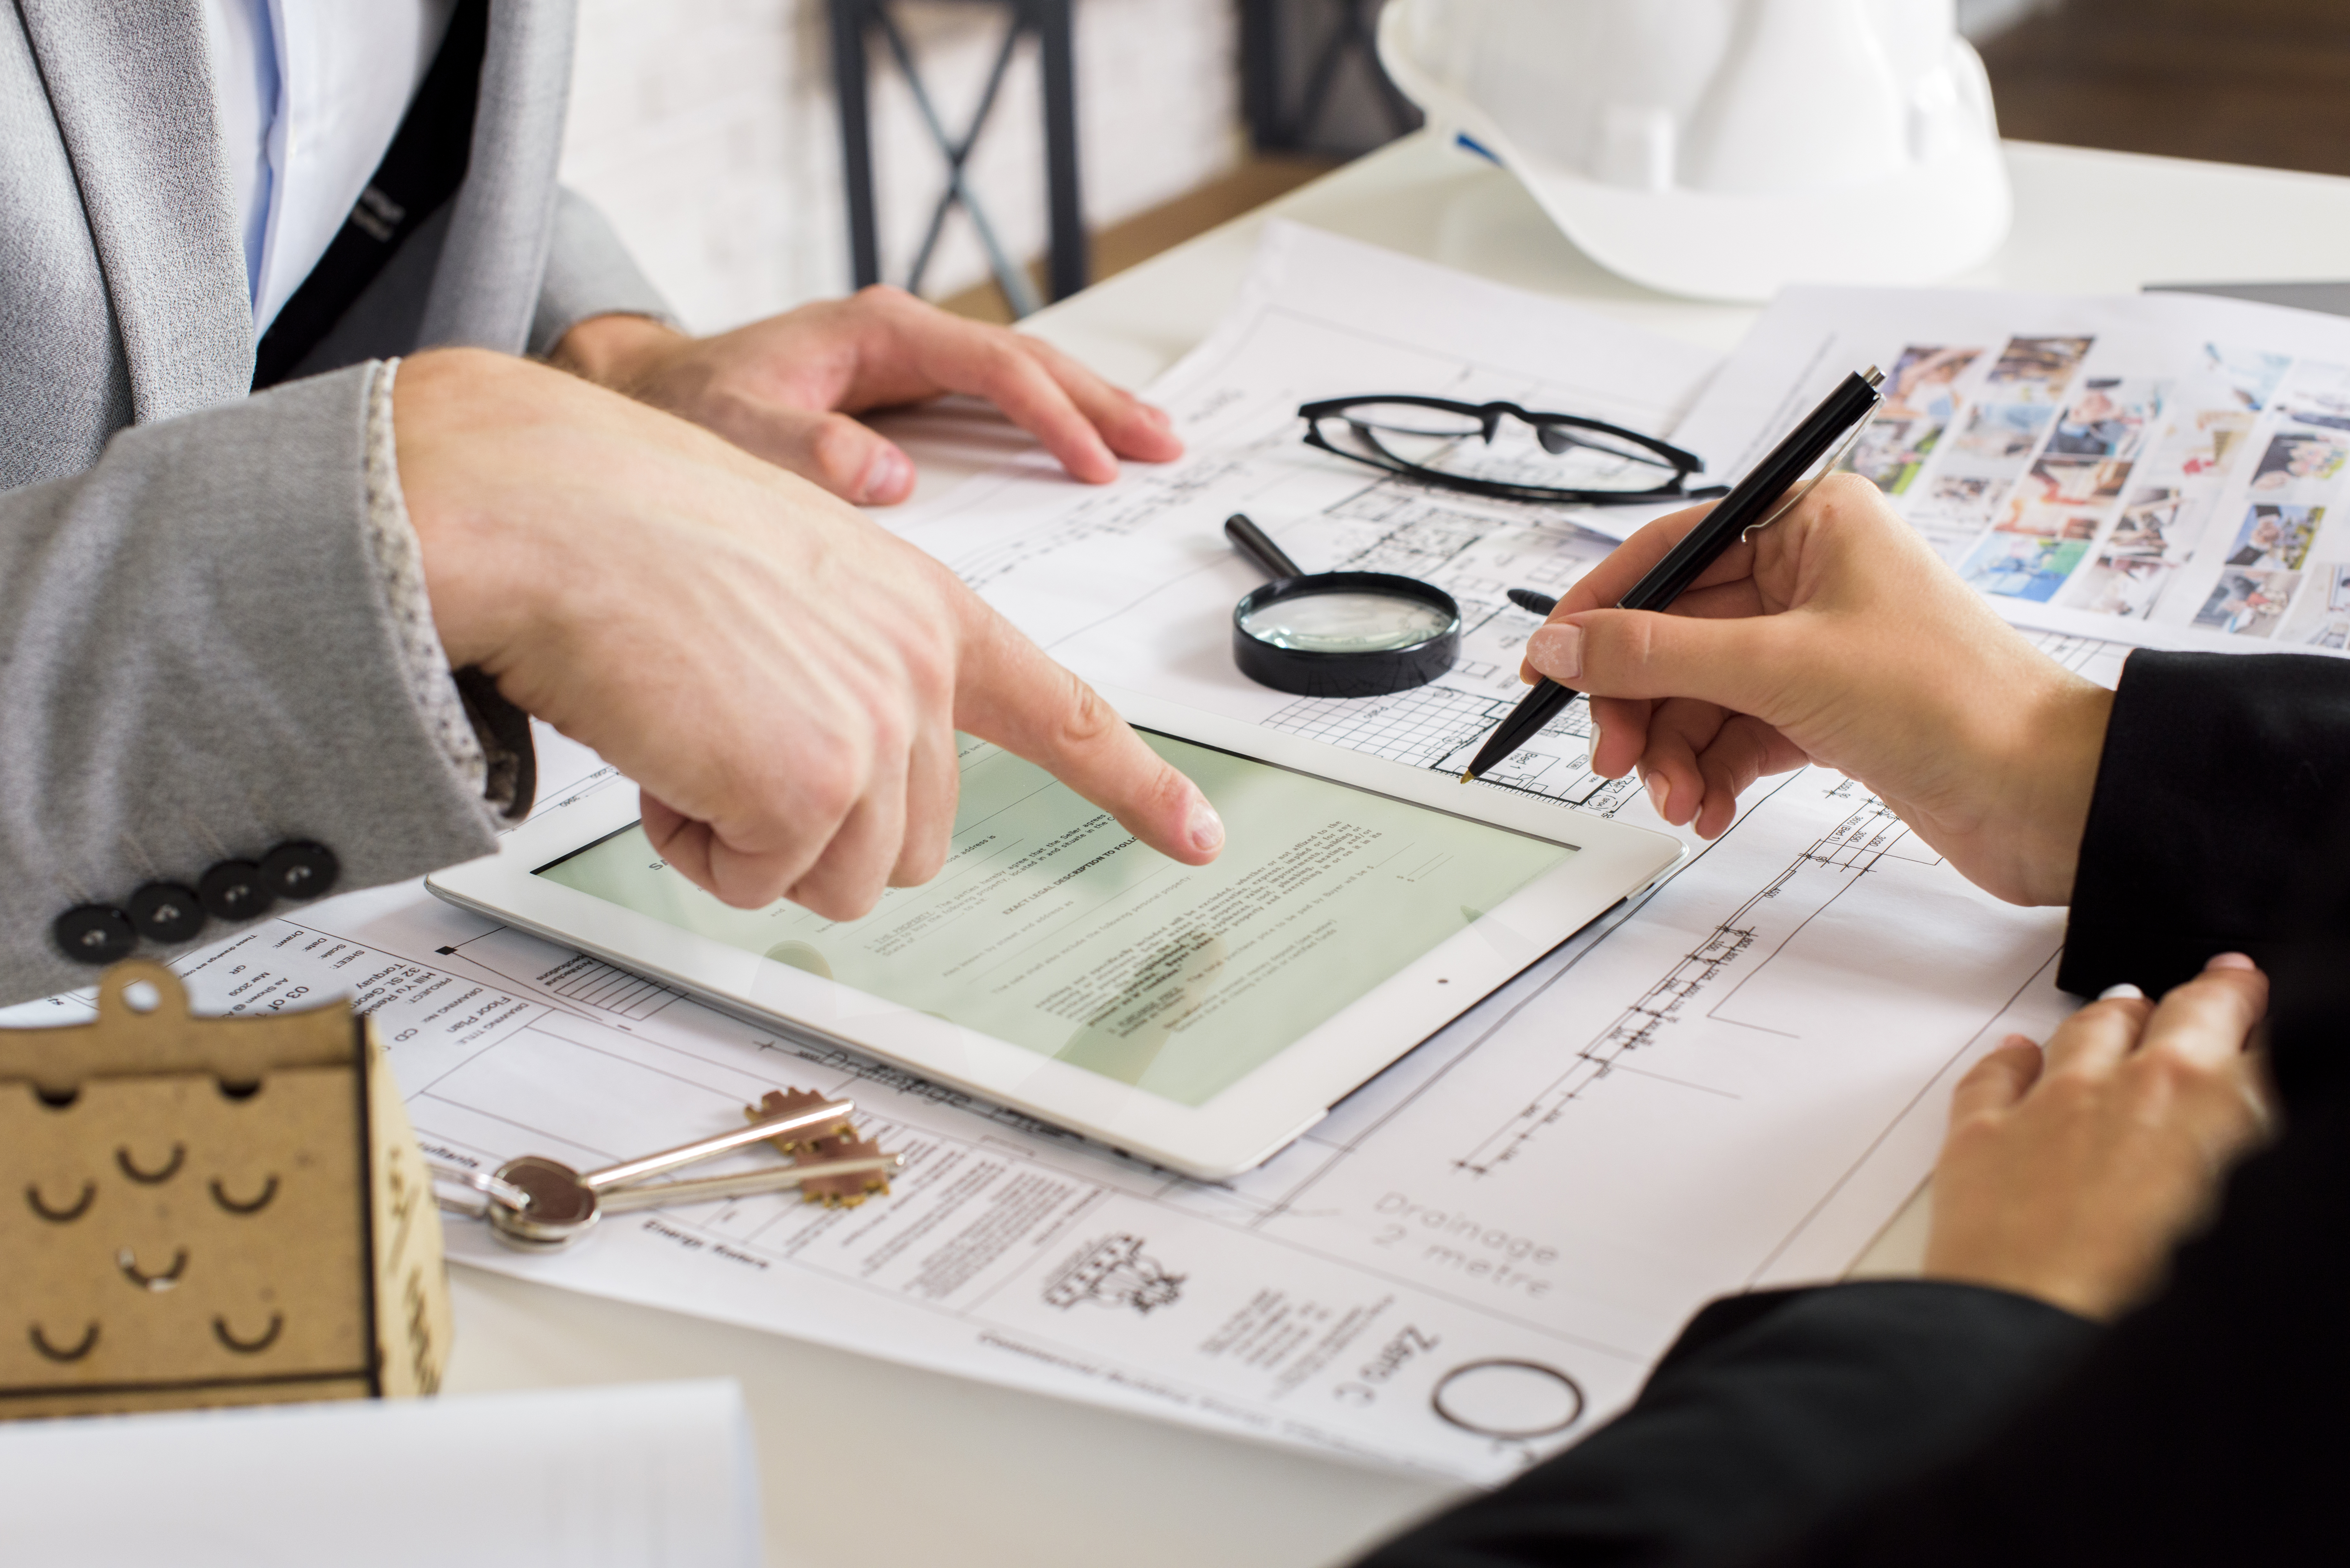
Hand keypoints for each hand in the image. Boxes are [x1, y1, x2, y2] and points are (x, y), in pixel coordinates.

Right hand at [396, 348, 1220, 919]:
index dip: (1134, 783)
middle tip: (722, 737)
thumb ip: (850, 680)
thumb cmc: (638, 542)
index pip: (1061, 710)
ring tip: (688, 734)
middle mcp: (920, 667)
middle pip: (905, 841)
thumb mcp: (789, 593)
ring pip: (833, 876)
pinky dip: (695, 844)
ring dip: (745, 837)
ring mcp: (875, 724)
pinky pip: (755, 880)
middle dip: (807, 824)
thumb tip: (840, 793)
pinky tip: (660, 752)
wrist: (550, 510)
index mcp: (924, 614)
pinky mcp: (811, 781)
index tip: (1196, 834)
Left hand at [548, 287, 1182, 503]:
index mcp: (877, 333)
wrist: (646, 396)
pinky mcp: (907, 397)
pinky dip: (1047, 425)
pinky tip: (1084, 451)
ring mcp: (910, 366)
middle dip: (1101, 403)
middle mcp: (903, 340)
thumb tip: (892, 479)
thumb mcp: (734, 430)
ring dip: (1088, 410)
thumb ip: (806, 453)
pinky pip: (995, 405)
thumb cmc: (685, 410)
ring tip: (1152, 444)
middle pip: (1029, 363)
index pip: (993, 369)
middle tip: (1165, 444)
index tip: (1094, 466)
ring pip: (1022, 380)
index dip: (1052, 417)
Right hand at [1521, 473, 2111, 903]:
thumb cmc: (1952, 701)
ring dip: (1674, 752)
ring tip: (1678, 801)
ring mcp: (1817, 644)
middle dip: (1639, 703)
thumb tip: (1558, 646)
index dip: (1599, 612)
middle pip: (1675, 633)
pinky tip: (1709, 810)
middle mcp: (1811, 574)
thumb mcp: (1779, 666)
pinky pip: (1737, 732)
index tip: (1547, 669)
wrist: (2048, 795)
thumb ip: (1654, 655)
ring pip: (1699, 691)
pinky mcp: (1827, 708)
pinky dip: (1714, 773)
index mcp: (1809, 522)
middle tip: (1613, 759)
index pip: (1668, 553)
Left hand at [1921, 955, 2273, 1320]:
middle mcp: (2130, 1087)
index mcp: (2213, 1106)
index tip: (2259, 1002)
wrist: (2042, 1341)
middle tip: (2220, 984)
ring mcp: (2049, 1105)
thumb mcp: (2236, 1214)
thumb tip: (2236, 1128)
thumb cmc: (2148, 1302)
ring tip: (2127, 1007)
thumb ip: (2236, 1151)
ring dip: (2113, 1016)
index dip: (2256, 1013)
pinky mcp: (1980, 1137)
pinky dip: (2011, 1060)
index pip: (2247, 1034)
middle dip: (2204, 996)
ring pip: (2087, 1030)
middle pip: (2176, 1013)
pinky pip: (1994, 1075)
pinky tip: (2018, 1055)